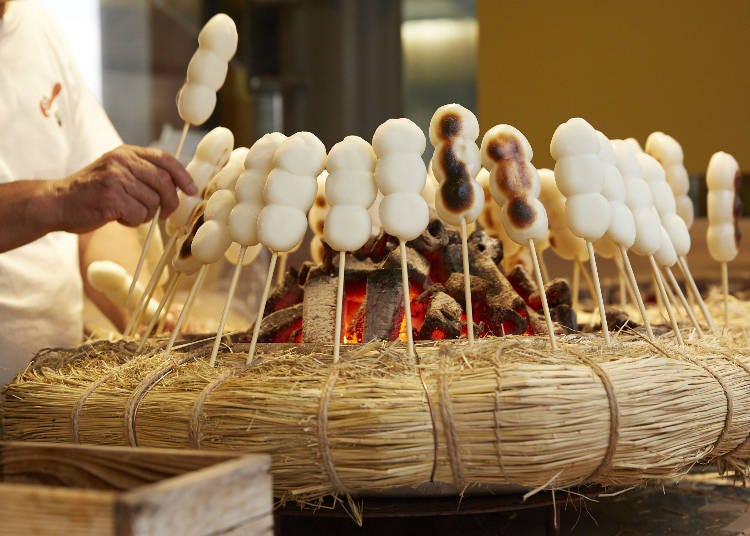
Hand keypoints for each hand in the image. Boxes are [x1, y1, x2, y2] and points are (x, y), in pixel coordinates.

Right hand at [51, 145, 196, 233]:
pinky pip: (138, 214)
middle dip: (170, 202)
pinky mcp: (110, 197)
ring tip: (127, 211)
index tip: (191, 190)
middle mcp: (121, 161)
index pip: (166, 159)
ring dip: (145, 214)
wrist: (57, 202)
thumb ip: (144, 174)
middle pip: (164, 183)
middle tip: (165, 213)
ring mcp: (115, 178)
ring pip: (152, 202)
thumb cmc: (93, 191)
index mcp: (127, 152)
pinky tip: (116, 216)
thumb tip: (179, 188)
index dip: (183, 176)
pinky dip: (132, 221)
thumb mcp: (118, 172)